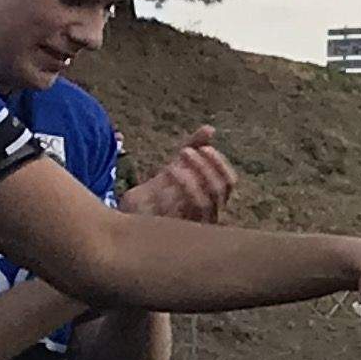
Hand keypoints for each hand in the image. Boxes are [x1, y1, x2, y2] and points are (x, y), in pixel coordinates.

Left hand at [120, 126, 237, 224]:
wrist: (131, 214)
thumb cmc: (158, 192)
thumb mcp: (176, 166)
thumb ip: (193, 147)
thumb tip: (210, 129)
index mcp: (211, 198)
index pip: (229, 183)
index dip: (221, 164)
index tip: (205, 147)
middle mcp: (208, 213)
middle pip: (220, 191)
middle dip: (205, 167)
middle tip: (186, 152)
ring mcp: (192, 224)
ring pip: (204, 202)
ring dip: (191, 179)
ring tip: (172, 165)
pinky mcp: (173, 230)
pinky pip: (181, 212)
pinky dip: (175, 193)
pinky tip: (165, 178)